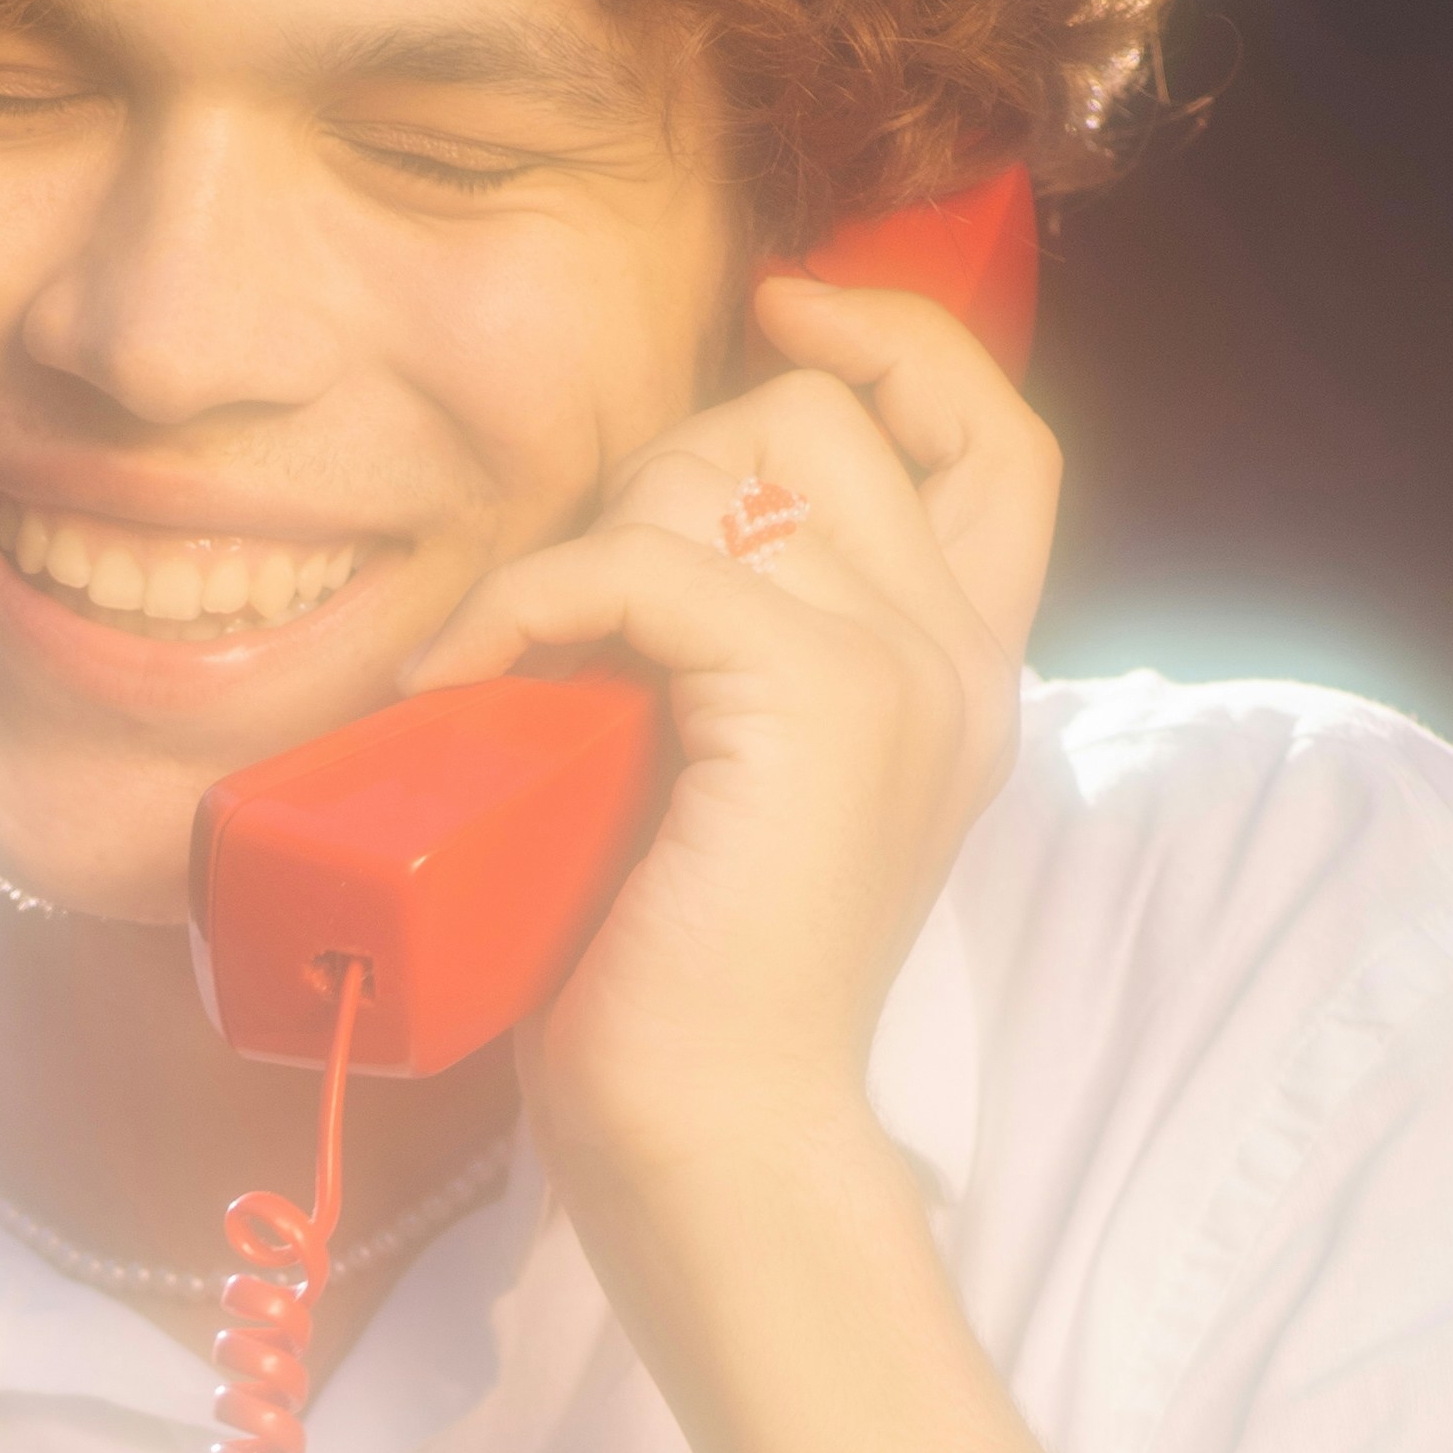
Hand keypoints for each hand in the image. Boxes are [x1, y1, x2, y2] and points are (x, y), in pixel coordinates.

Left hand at [398, 270, 1057, 1265]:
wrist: (720, 1144)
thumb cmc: (683, 992)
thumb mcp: (722, 782)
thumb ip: (732, 655)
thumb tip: (627, 537)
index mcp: (956, 669)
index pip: (992, 431)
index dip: (894, 339)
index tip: (782, 308)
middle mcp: (956, 653)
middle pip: (819, 416)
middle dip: (667, 467)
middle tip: (574, 611)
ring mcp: (905, 668)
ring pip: (738, 459)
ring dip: (599, 531)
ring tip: (530, 660)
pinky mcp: (819, 697)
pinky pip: (644, 560)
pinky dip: (527, 600)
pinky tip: (461, 678)